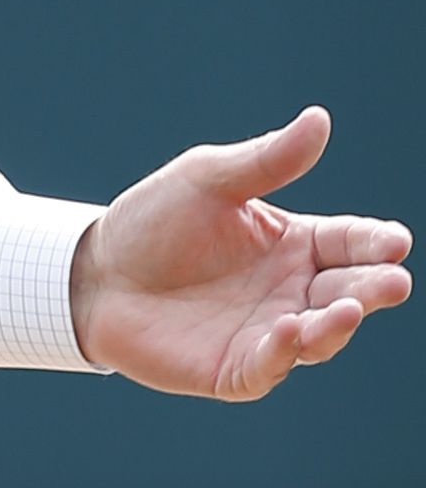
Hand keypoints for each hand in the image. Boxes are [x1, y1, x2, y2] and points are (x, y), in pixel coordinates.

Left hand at [70, 110, 410, 398]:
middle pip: (350, 291)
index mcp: (296, 243)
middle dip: (374, 288)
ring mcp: (267, 332)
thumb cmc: (152, 223)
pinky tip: (290, 333)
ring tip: (343, 309)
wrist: (92, 273)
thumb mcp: (207, 180)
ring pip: (321, 335)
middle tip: (392, 282)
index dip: (378, 243)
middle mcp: (291, 290)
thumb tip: (318, 120)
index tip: (395, 243)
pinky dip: (284, 353)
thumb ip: (265, 161)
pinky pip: (269, 367)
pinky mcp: (233, 368)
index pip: (353, 242)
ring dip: (337, 325)